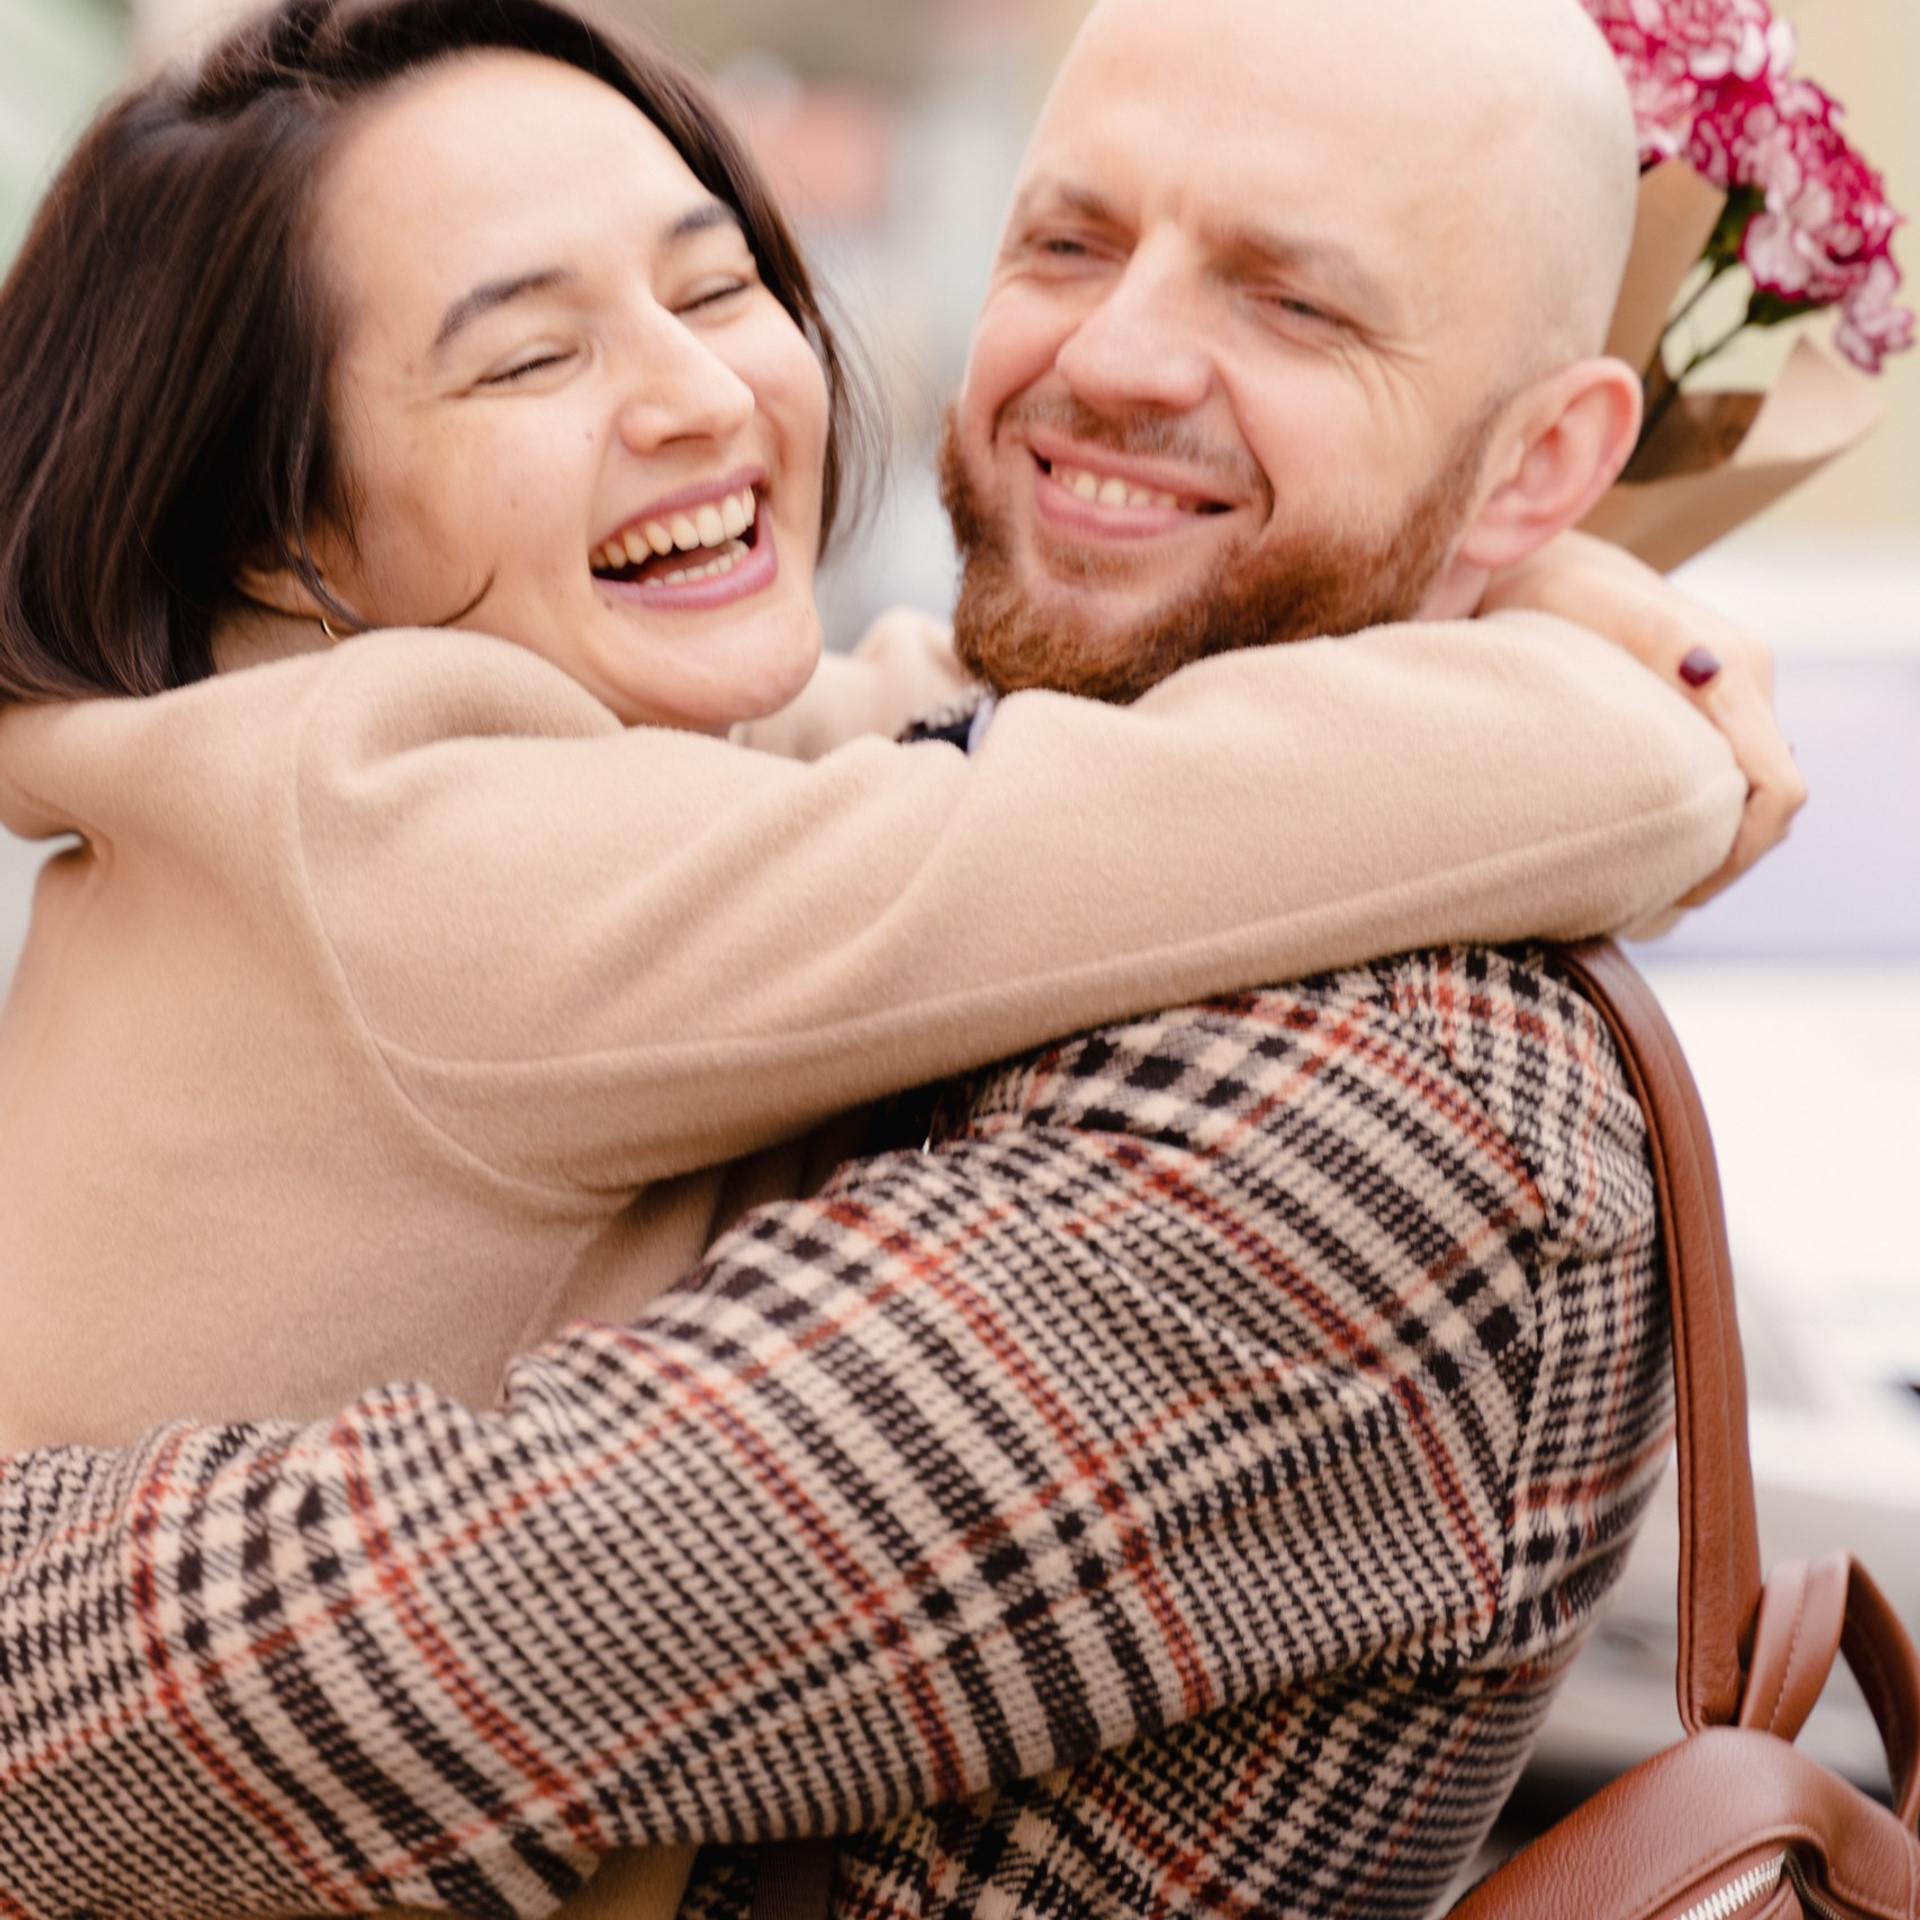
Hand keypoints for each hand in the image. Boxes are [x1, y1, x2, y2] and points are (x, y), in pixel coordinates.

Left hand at [1481, 531, 1805, 907]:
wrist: (1540, 567)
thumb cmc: (1546, 603)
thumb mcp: (1581, 627)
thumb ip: (1648, 652)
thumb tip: (1704, 676)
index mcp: (1731, 668)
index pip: (1776, 787)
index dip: (1738, 853)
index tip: (1678, 894)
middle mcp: (1748, 677)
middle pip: (1770, 803)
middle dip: (1723, 862)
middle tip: (1651, 909)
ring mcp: (1737, 689)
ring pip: (1750, 796)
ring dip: (1711, 847)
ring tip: (1643, 891)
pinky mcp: (1715, 701)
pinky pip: (1730, 775)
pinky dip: (1700, 820)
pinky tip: (1645, 851)